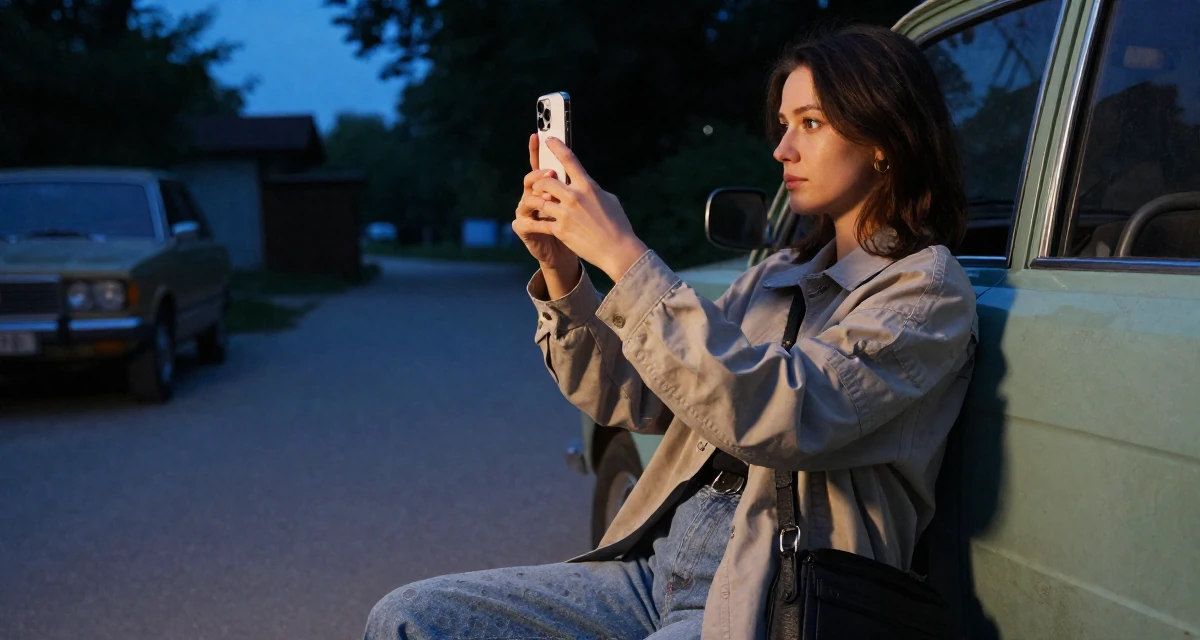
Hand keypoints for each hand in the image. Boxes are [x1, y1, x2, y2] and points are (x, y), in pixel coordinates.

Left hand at [521, 136, 648, 281]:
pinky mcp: (560, 229)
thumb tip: (584, 186)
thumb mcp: (609, 200)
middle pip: (546, 181)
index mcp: (588, 186)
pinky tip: (534, 222)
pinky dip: (537, 221)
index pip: (569, 160)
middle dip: (539, 183)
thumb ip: (592, 190)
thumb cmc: (618, 224)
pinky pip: (541, 221)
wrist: (617, 250)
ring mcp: (565, 213)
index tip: (549, 140)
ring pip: (539, 200)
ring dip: (535, 201)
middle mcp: (575, 197)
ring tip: (535, 203)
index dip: (557, 147)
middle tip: (539, 187)